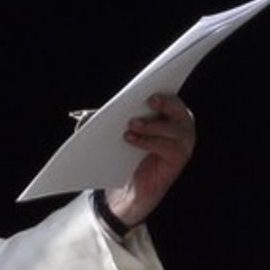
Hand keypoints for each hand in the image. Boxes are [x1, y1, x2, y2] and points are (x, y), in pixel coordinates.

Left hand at [106, 93, 196, 226]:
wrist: (129, 186)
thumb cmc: (125, 151)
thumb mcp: (113, 133)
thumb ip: (105, 120)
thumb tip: (87, 118)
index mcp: (168, 113)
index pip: (171, 97)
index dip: (165, 90)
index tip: (153, 83)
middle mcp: (181, 126)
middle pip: (179, 110)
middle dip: (166, 104)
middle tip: (149, 100)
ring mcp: (182, 144)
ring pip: (175, 130)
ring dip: (152, 125)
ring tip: (131, 124)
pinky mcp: (177, 160)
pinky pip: (169, 149)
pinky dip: (149, 142)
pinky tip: (131, 139)